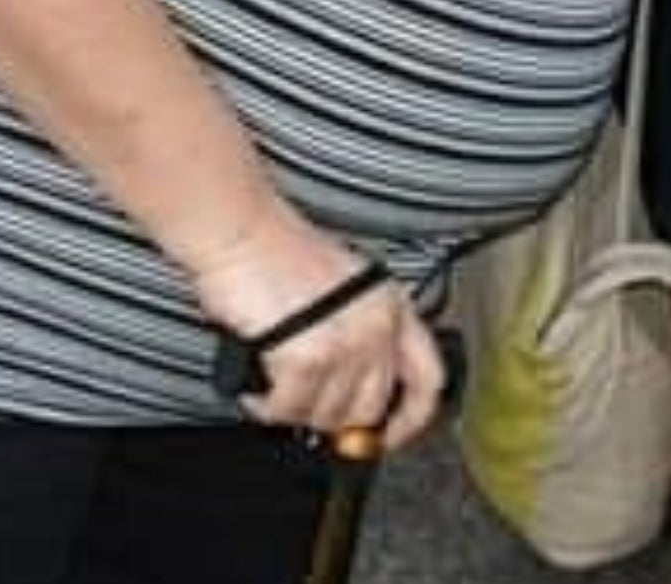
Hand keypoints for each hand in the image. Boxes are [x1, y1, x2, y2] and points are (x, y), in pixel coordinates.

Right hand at [200, 243, 448, 449]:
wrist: (242, 233)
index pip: (427, 379)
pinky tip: (257, 390)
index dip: (412, 420)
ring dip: (296, 410)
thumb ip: (359, 333)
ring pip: (327, 414)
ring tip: (275, 388)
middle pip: (371, 407)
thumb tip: (352, 391)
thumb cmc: (280, 252)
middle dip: (335, 420)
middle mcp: (377, 326)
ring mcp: (345, 344)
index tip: (389, 438)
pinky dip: (267, 407)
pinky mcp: (307, 358)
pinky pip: (288, 409)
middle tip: (307, 409)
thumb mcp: (345, 287)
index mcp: (392, 306)